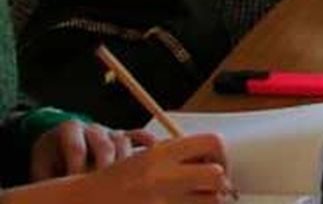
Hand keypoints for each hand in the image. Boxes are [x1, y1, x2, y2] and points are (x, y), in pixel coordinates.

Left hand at [30, 121, 152, 179]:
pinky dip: (147, 144)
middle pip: (104, 145)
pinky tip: (154, 155)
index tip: (75, 185)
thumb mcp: (42, 167)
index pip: (77, 147)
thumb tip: (64, 192)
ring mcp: (110, 131)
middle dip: (104, 168)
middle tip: (102, 190)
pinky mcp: (123, 136)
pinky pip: (138, 136)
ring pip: (122, 142)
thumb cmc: (50, 159)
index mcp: (68, 129)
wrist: (57, 144)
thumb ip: (50, 178)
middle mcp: (92, 128)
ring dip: (124, 163)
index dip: (76, 168)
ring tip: (123, 183)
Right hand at [51, 133, 232, 203]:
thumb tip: (214, 161)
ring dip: (207, 202)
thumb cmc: (114, 182)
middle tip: (212, 189)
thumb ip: (177, 156)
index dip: (222, 155)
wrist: (82, 202)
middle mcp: (162, 177)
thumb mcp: (145, 157)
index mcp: (160, 155)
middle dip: (220, 184)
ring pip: (210, 203)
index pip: (212, 143)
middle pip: (217, 177)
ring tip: (194, 200)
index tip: (216, 165)